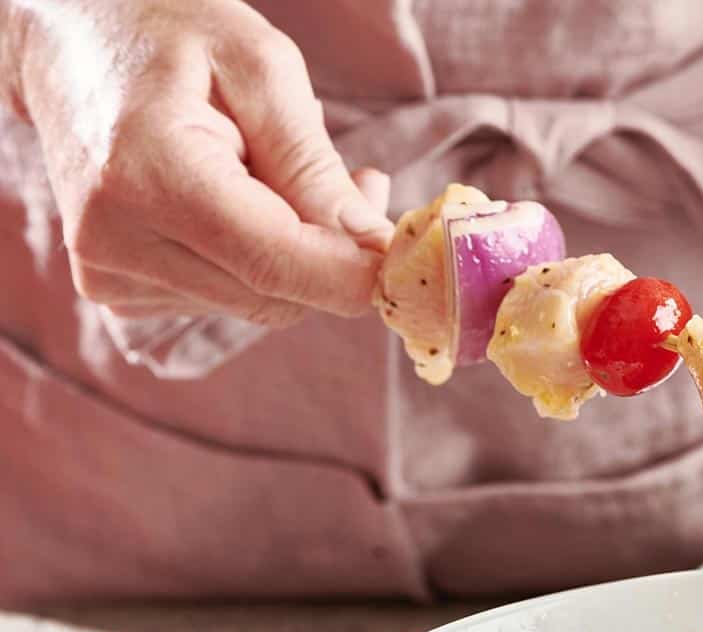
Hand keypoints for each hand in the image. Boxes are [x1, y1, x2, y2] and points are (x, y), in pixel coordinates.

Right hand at [7, 0, 392, 325]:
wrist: (73, 40)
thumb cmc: (169, 34)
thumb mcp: (259, 69)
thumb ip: (312, 164)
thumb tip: (368, 245)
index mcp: (145, 177)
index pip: (275, 265)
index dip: (354, 274)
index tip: (406, 255)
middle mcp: (114, 242)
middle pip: (273, 296)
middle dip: (336, 256)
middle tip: (366, 182)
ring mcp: (108, 273)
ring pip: (257, 303)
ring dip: (301, 255)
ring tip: (290, 171)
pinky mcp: (116, 289)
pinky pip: (226, 296)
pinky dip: (260, 261)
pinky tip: (251, 201)